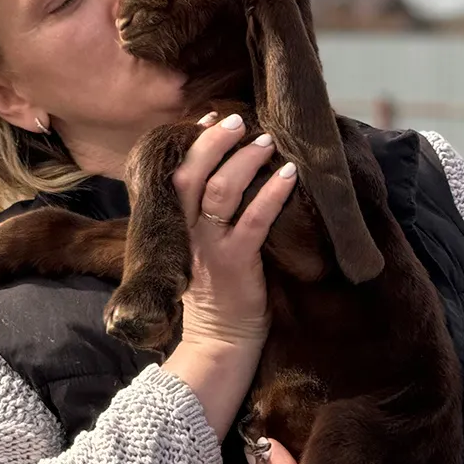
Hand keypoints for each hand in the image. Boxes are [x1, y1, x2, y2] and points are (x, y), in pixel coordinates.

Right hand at [162, 111, 296, 440]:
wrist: (218, 346)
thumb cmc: (216, 294)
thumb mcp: (199, 249)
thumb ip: (203, 217)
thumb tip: (231, 175)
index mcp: (174, 227)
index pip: (175, 175)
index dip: (192, 143)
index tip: (209, 118)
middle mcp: (185, 233)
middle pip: (190, 174)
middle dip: (213, 142)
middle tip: (237, 119)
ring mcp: (208, 249)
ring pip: (220, 190)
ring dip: (245, 160)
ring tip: (266, 140)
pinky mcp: (235, 265)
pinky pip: (253, 220)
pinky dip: (272, 193)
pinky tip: (289, 175)